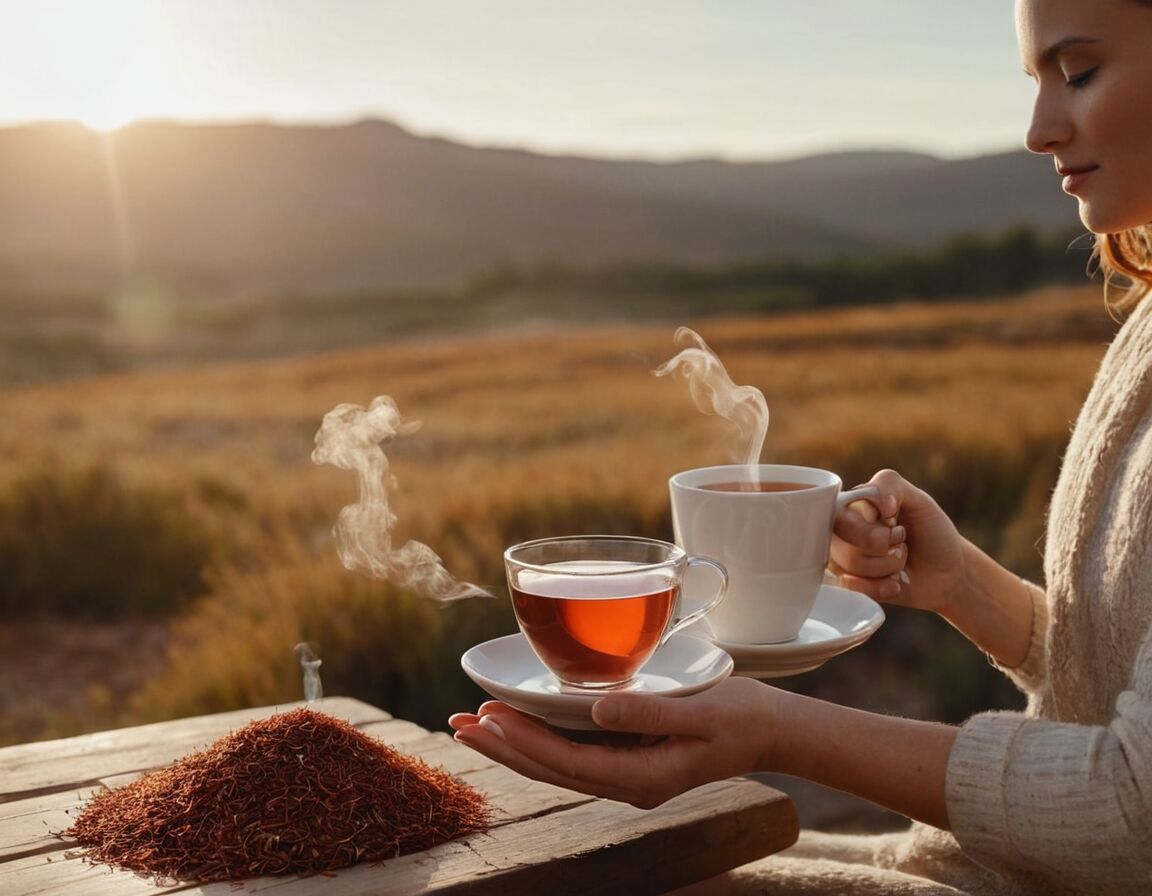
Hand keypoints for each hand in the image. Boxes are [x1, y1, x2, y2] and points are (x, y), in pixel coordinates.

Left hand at [449, 676, 776, 808]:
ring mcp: (627, 774)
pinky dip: (538, 741)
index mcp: (645, 776)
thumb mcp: (702, 711)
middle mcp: (629, 783)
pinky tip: (517, 727)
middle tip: (459, 724)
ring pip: (555, 767)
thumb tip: (597, 709)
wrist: (770, 730)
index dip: (526, 742)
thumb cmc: (742, 717)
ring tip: (473, 726)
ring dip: (513, 747)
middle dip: (503, 749)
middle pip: (551, 771)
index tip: (491, 718)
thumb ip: (648, 711)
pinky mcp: (628, 759)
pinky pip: (572, 756)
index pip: (570, 763)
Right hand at [830, 468, 966, 614]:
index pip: (841, 518)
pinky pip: (854, 588)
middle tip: (900, 542)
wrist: (949, 571)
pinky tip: (895, 582)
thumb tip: (877, 506)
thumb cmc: (931, 532)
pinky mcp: (851, 585)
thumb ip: (891, 485)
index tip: (895, 522)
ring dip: (888, 566)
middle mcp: (841, 531)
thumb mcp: (918, 499)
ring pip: (850, 568)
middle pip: (843, 546)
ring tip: (900, 560)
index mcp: (852, 505)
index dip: (874, 528)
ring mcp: (843, 559)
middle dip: (883, 548)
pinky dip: (882, 587)